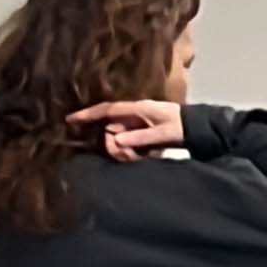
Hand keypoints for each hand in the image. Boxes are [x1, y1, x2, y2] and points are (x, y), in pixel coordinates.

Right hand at [66, 99, 183, 162]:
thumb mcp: (162, 134)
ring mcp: (134, 124)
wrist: (194, 127)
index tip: (71, 120)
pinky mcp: (138, 133)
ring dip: (125, 153)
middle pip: (109, 130)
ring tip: (142, 157)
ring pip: (117, 140)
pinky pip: (126, 144)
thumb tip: (115, 140)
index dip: (88, 114)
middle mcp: (132, 115)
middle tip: (132, 157)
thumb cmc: (180, 127)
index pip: (106, 110)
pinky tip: (145, 156)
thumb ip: (139, 137)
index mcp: (136, 109)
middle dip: (115, 146)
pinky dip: (131, 153)